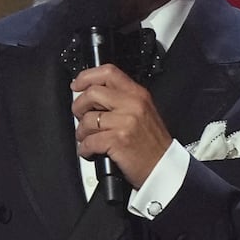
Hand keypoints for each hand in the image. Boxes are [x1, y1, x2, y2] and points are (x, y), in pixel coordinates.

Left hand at [71, 64, 173, 187]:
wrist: (162, 166)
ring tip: (87, 138)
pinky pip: (89, 141)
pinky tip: (89, 151)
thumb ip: (120, 100)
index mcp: (137, 94)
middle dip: (79, 107)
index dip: (86, 77)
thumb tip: (91, 95)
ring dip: (81, 132)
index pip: (108, 72)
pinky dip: (84, 149)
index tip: (77, 86)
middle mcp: (132, 104)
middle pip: (92, 93)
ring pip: (87, 119)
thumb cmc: (151, 143)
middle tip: (80, 117)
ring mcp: (125, 122)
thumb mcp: (142, 111)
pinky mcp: (118, 140)